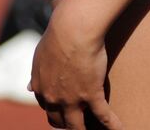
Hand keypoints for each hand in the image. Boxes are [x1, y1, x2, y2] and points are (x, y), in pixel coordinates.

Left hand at [28, 4, 120, 129]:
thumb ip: (37, 75)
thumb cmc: (58, 35)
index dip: (56, 110)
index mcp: (41, 87)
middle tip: (76, 123)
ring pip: (77, 125)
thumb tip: (29, 88)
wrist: (73, 29)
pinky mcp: (91, 94)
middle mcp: (53, 98)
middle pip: (58, 120)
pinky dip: (112, 126)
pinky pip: (103, 116)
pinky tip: (120, 129)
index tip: (63, 109)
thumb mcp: (40, 56)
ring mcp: (72, 99)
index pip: (47, 107)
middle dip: (66, 124)